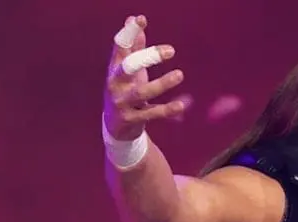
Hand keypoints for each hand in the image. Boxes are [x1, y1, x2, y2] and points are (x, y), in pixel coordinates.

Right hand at [103, 15, 185, 140]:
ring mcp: (123, 102)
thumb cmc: (126, 90)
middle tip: (170, 50)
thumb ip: (132, 46)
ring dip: (162, 84)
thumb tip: (134, 19)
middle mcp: (116, 84)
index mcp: (115, 68)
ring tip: (180, 74)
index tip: (141, 19)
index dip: (129, 32)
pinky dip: (167, 110)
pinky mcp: (132, 119)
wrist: (116, 126)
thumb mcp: (128, 69)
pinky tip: (182, 105)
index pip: (120, 46)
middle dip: (147, 58)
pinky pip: (152, 114)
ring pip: (142, 92)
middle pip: (128, 67)